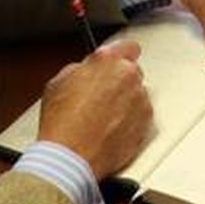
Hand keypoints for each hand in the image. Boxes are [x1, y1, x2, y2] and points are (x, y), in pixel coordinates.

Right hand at [36, 40, 153, 180]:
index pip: (128, 46)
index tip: (118, 61)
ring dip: (125, 101)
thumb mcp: (58, 83)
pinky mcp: (146, 121)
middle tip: (102, 96)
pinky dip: (130, 120)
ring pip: (137, 94)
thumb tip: (87, 70)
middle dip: (120, 81)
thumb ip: (81, 69)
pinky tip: (110, 129)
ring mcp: (140, 99)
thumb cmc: (63, 123)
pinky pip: (140, 114)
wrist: (71, 156)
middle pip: (132, 71)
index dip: (121, 55)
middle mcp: (128, 76)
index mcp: (107, 61)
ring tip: (102, 118)